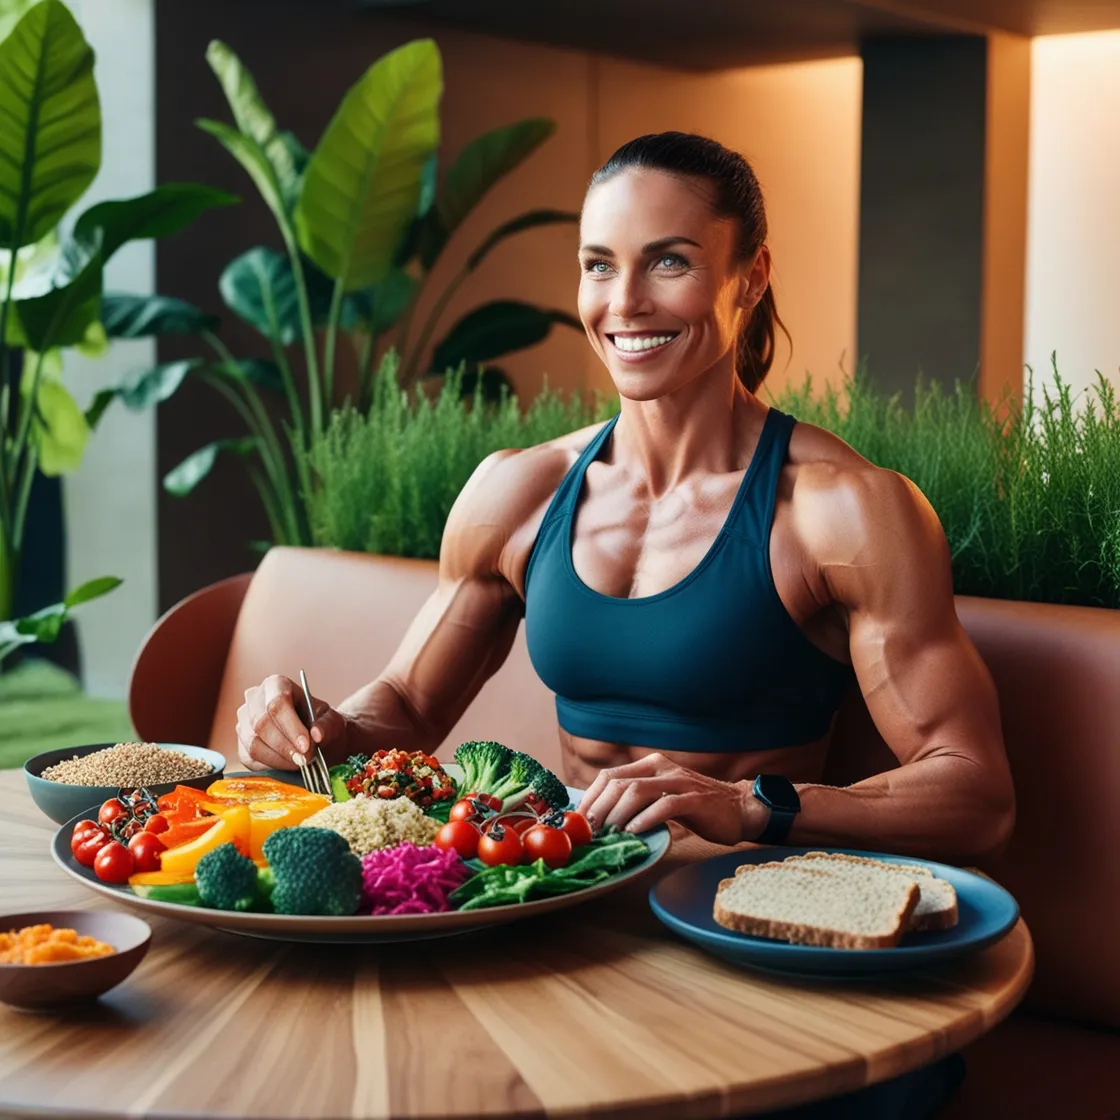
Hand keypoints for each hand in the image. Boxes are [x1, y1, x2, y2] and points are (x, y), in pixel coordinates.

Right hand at [235, 674, 346, 771]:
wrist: (314, 736)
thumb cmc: (320, 723)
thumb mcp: (331, 720)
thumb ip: (327, 726)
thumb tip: (317, 735)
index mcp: (275, 684)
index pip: (277, 703)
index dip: (291, 726)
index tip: (306, 746)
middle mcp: (253, 700)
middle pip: (262, 724)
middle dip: (285, 746)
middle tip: (305, 759)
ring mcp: (243, 723)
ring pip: (253, 744)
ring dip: (279, 759)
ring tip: (300, 763)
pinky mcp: (241, 745)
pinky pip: (250, 759)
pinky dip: (271, 766)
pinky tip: (288, 765)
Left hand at [577, 753, 764, 845]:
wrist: (738, 809)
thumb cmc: (696, 808)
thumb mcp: (661, 798)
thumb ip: (637, 800)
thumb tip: (600, 817)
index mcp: (650, 765)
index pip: (610, 776)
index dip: (591, 797)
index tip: (580, 819)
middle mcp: (662, 768)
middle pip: (618, 783)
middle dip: (599, 808)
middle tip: (591, 830)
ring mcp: (679, 782)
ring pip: (637, 791)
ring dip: (617, 814)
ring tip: (610, 832)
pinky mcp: (695, 799)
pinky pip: (664, 806)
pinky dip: (645, 819)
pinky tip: (634, 832)